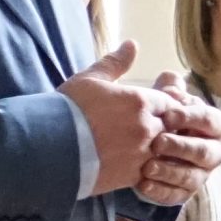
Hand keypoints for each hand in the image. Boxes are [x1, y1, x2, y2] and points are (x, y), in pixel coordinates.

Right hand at [61, 45, 220, 204]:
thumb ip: (115, 63)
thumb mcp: (90, 79)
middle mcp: (146, 127)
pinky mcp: (131, 176)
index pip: (170, 101)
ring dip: (160, 149)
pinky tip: (138, 167)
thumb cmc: (67, 110)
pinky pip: (152, 173)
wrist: (48, 147)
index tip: (159, 108)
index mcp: (140, 101)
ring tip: (147, 149)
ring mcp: (140, 153)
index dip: (166, 104)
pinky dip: (149, 169)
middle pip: (172, 127)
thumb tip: (132, 44)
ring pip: (166, 151)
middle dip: (167, 127)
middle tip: (156, 129)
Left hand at [149, 72, 220, 197]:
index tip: (167, 115)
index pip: (210, 120)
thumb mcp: (163, 98)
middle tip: (157, 142)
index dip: (190, 117)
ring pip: (192, 178)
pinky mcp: (183, 192)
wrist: (145, 142)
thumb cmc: (160, 116)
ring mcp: (200, 174)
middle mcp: (212, 151)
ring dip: (170, 171)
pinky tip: (143, 184)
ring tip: (147, 166)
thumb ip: (168, 87)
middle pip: (204, 152)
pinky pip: (176, 196)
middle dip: (182, 147)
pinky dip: (160, 191)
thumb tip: (169, 81)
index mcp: (213, 125)